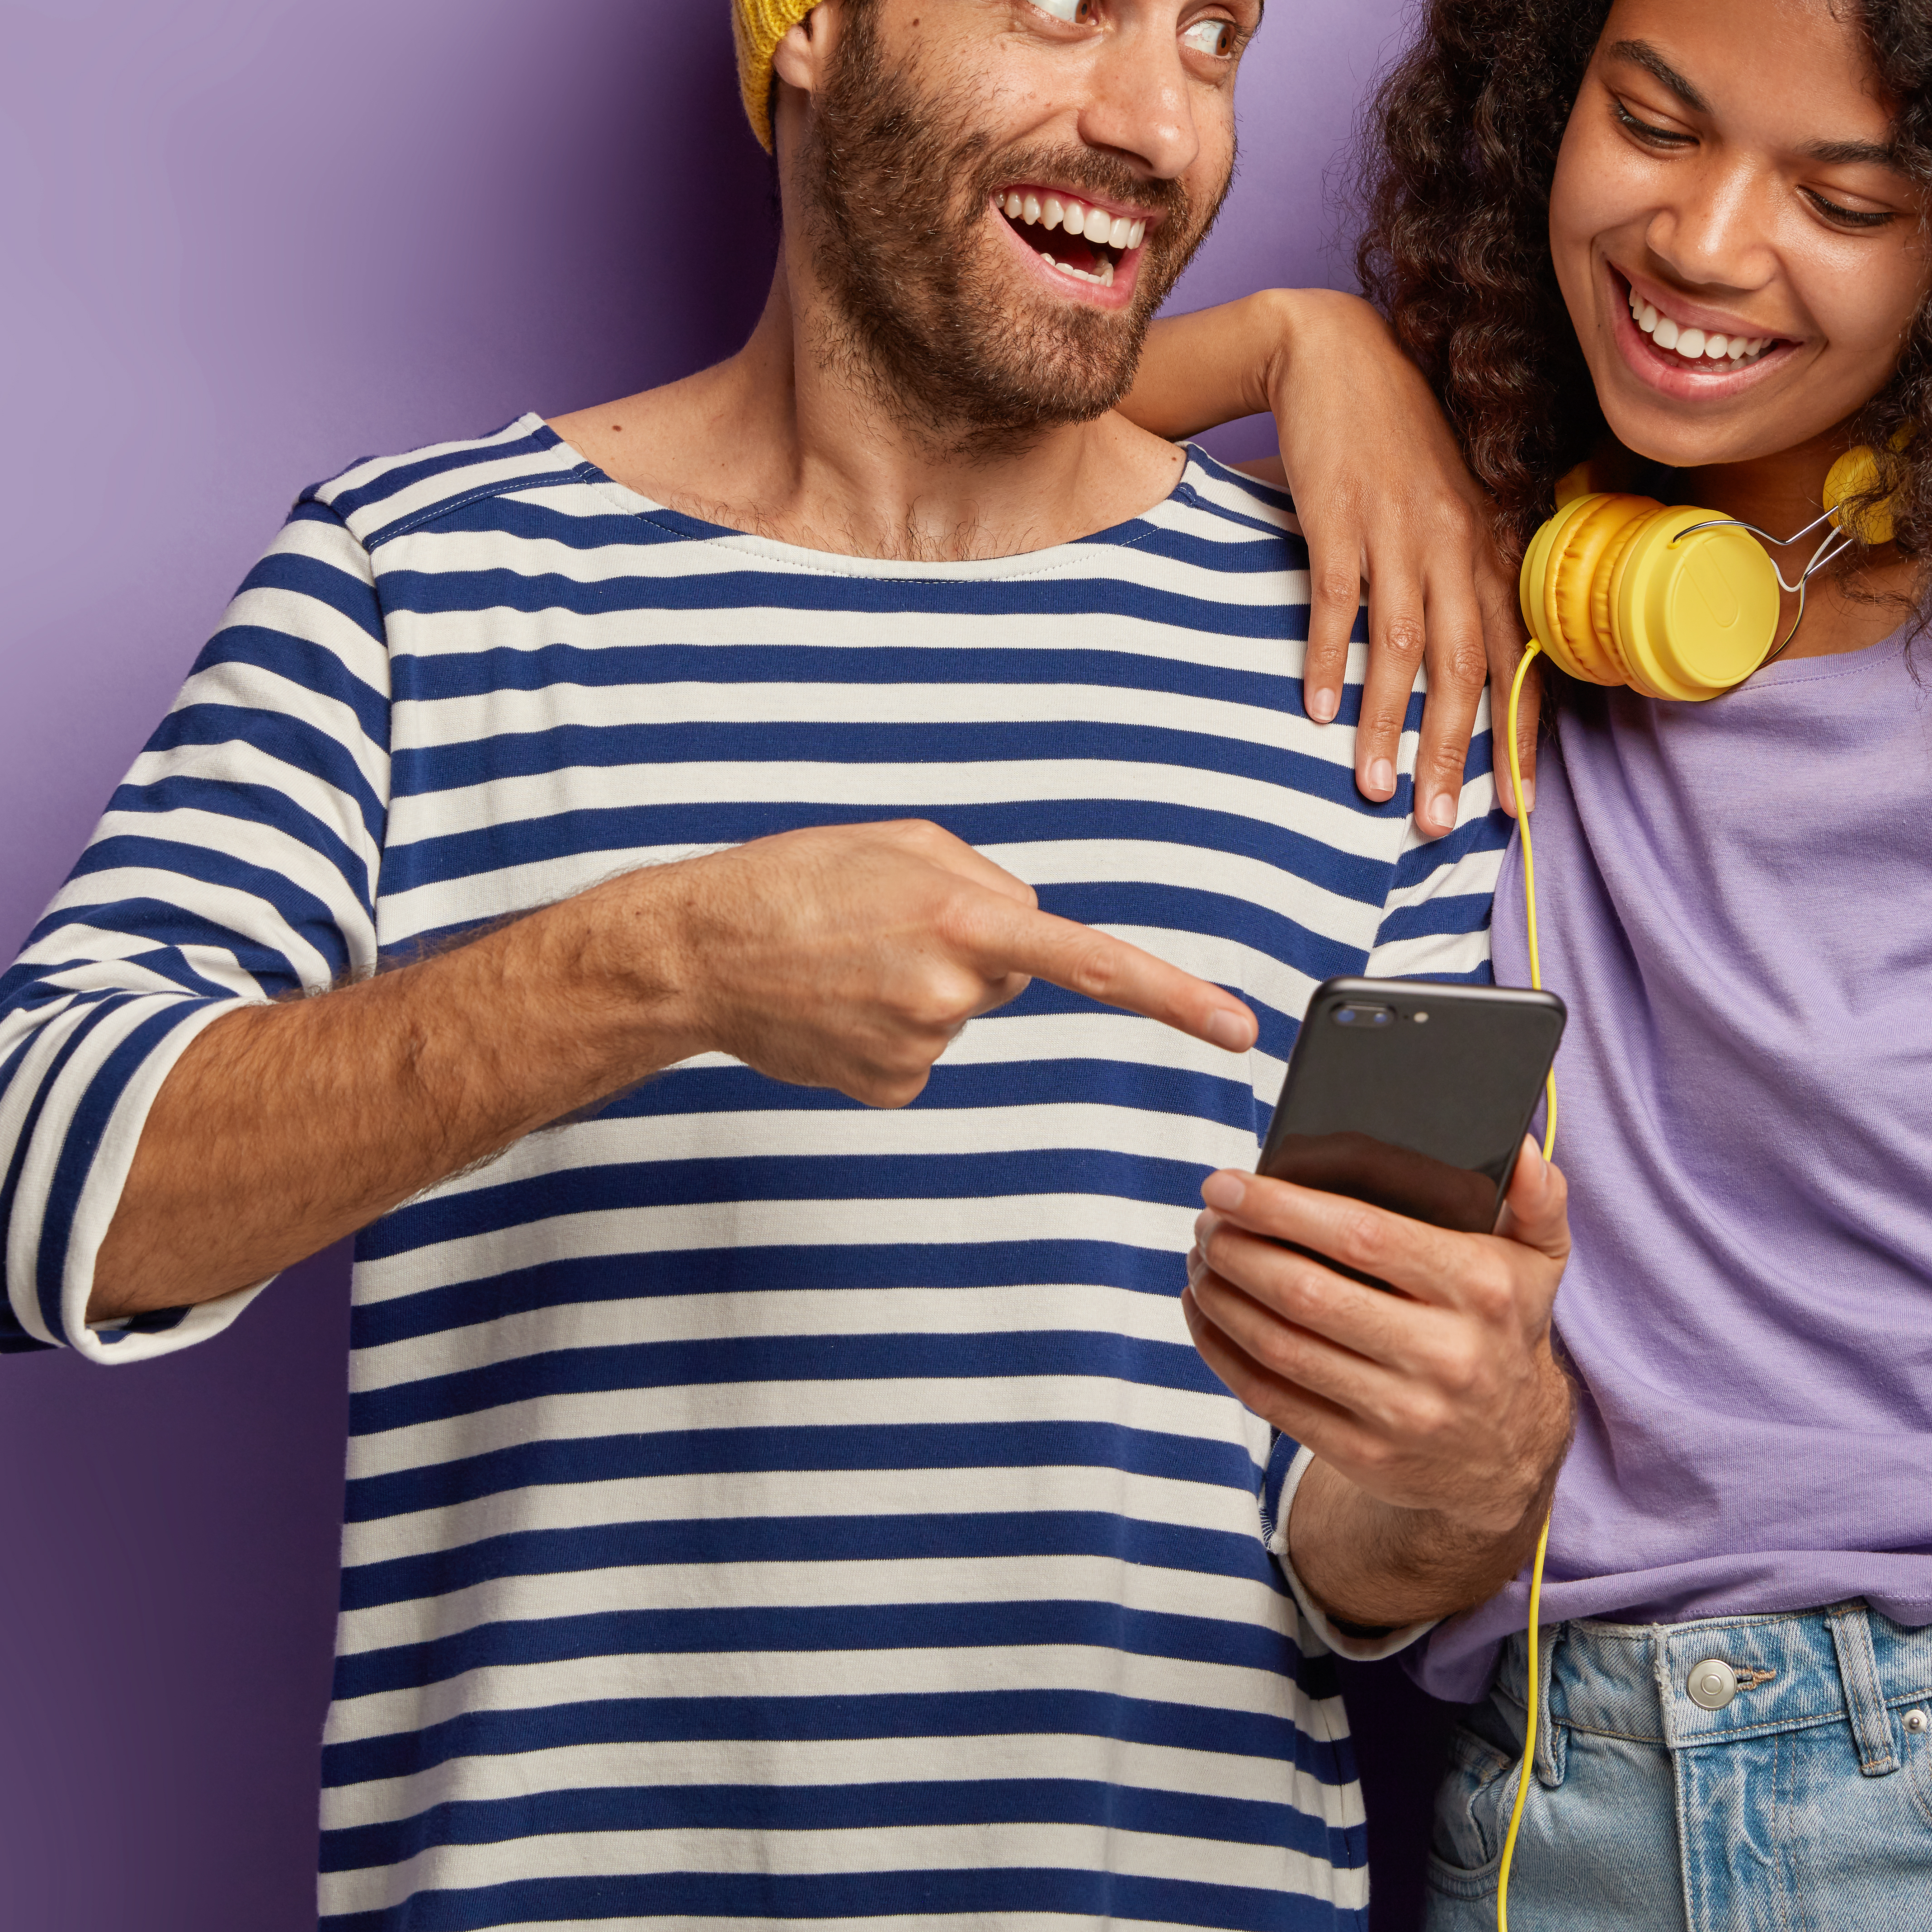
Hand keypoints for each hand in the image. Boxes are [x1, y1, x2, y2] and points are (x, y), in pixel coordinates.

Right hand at [643, 820, 1256, 1104]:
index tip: (1237, 1028)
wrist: (694, 951)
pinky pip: (921, 1050)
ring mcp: (920, 1046)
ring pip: (959, 1009)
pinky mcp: (890, 1087)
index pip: (1091, 961)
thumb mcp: (900, 844)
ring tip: (845, 962)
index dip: (1172, 995)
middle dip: (966, 947)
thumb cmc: (794, 881)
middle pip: (1009, 969)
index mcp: (963, 916)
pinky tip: (837, 1005)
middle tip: (881, 927)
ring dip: (917, 984)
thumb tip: (1028, 927)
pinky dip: (886, 1027)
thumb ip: (985, 879)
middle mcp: (950, 988)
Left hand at [1183, 1137, 1570, 1536]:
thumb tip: (1523, 1150)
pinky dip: (1223, 1351)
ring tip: (1201, 1257)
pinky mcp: (1363, 1454)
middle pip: (1308, 1292)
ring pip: (1281, 1346)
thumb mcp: (1539, 1262)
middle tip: (1207, 1218)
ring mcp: (1401, 1412)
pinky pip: (1272, 1398)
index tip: (1230, 1183)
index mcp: (1478, 1288)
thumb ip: (1539, 1200)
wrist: (1509, 1452)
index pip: (1362, 1236)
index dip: (1284, 1208)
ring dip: (1223, 1296)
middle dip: (1240, 1248)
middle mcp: (1443, 1354)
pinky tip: (1204, 1312)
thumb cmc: (1505, 1328)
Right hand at [1264, 294, 1526, 835]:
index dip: (1519, 735)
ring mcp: (1397, 528)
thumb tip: (1472, 665)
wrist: (1339, 353)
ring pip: (1402, 646)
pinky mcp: (1339, 513)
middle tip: (1441, 826)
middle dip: (1456, 754)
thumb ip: (1465, 578)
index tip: (1516, 805)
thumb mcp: (1452, 505)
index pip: (1515, 657)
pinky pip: (1337, 599)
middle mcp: (1455, 543)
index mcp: (1489, 547)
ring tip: (1376, 790)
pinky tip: (1315, 708)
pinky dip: (1327, 656)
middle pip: (1464, 667)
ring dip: (1389, 725)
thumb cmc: (1400, 441)